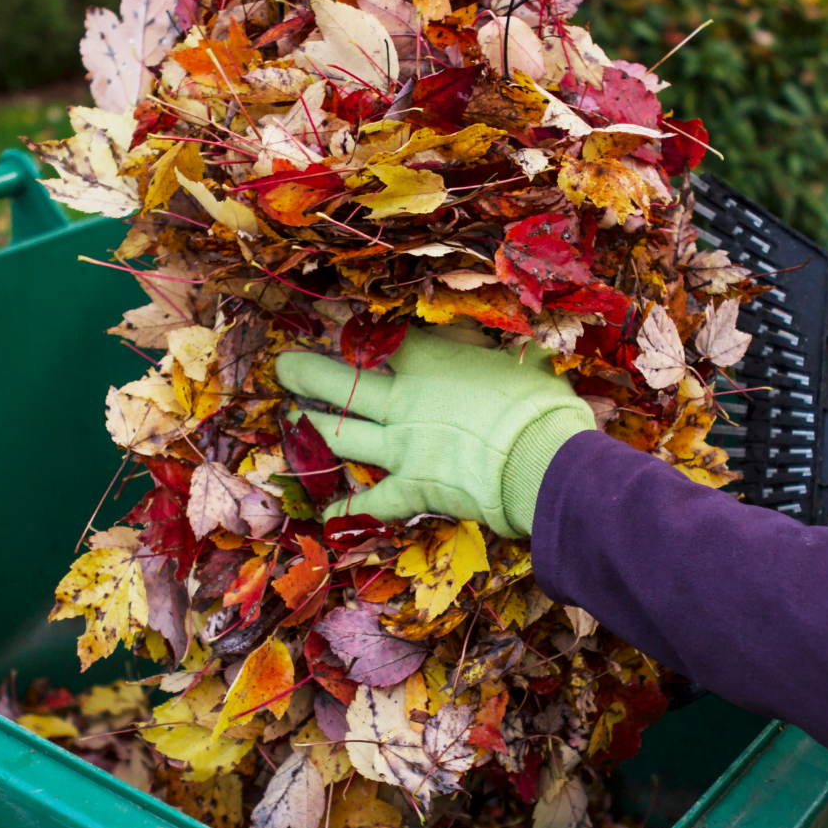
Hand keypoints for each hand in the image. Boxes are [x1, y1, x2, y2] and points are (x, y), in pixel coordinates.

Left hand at [274, 327, 595, 536]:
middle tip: (284, 366)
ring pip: (342, 435)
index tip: (321, 313)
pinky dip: (347, 510)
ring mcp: (402, 448)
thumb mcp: (517, 355)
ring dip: (314, 426)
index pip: (380, 336)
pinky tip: (324, 514)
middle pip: (342, 383)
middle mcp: (405, 401)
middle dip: (308, 373)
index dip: (347, 324)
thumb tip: (475, 328)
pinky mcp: (413, 488)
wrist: (543, 459)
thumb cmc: (539, 401)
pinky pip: (371, 503)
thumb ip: (485, 344)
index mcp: (431, 361)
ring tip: (292, 417)